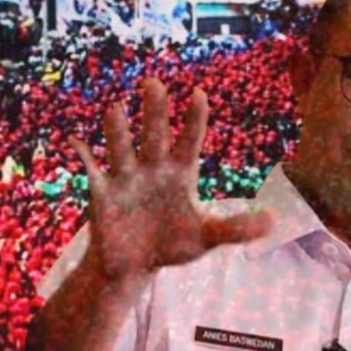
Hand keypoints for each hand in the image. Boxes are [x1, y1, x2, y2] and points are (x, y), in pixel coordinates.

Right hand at [70, 78, 272, 280]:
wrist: (134, 266)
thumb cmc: (172, 245)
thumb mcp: (206, 238)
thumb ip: (236, 228)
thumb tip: (275, 220)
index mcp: (180, 172)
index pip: (189, 140)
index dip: (194, 119)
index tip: (198, 93)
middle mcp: (152, 167)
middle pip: (154, 134)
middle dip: (154, 111)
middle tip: (153, 83)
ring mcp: (126, 178)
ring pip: (121, 148)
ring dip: (118, 130)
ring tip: (115, 108)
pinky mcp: (103, 193)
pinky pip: (92, 171)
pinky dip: (84, 157)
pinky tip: (75, 142)